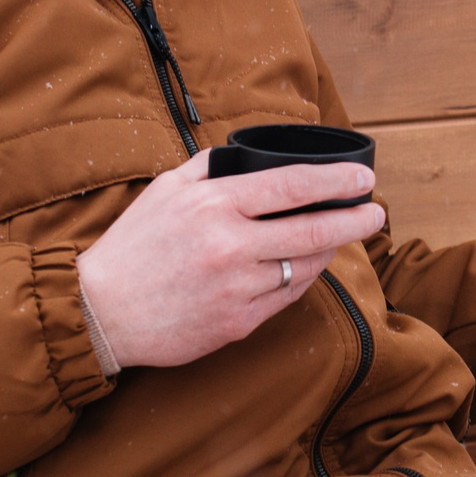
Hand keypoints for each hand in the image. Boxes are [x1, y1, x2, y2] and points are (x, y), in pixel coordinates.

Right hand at [76, 153, 387, 370]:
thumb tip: (249, 152)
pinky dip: (304, 279)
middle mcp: (230, 245)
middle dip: (355, 219)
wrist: (99, 312)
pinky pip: (286, 297)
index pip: (292, 185)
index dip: (336, 180)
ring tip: (343, 236)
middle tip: (376, 212)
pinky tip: (310, 266)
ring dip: (331, 250)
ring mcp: (236, 288)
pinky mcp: (236, 324)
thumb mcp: (166, 189)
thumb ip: (211, 166)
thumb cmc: (132, 246)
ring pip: (305, 266)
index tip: (364, 178)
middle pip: (313, 229)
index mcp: (215, 205)